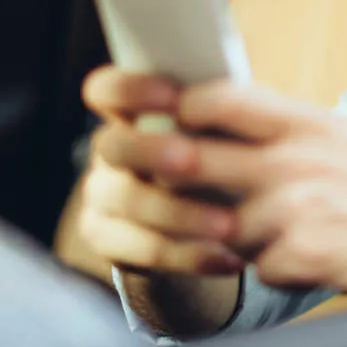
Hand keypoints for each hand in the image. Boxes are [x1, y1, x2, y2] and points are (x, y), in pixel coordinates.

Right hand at [77, 65, 245, 276]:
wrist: (228, 215)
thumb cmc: (232, 152)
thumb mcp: (232, 128)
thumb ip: (227, 108)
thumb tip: (241, 90)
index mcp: (134, 110)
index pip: (107, 88)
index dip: (130, 88)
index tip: (171, 96)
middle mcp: (112, 150)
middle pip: (112, 145)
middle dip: (150, 151)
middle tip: (189, 160)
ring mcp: (105, 196)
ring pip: (128, 202)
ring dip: (179, 214)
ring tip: (230, 225)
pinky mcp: (111, 240)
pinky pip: (142, 251)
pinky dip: (189, 255)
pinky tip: (230, 258)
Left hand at [168, 81, 346, 293]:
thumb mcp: (344, 132)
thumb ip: (288, 127)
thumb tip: (234, 120)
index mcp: (304, 122)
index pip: (217, 98)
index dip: (182, 110)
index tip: (176, 125)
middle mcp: (292, 159)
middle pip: (190, 158)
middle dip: (178, 178)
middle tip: (188, 190)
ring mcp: (292, 209)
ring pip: (219, 226)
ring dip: (239, 237)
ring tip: (282, 233)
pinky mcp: (300, 255)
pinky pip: (257, 267)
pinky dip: (278, 268)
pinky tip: (311, 256)